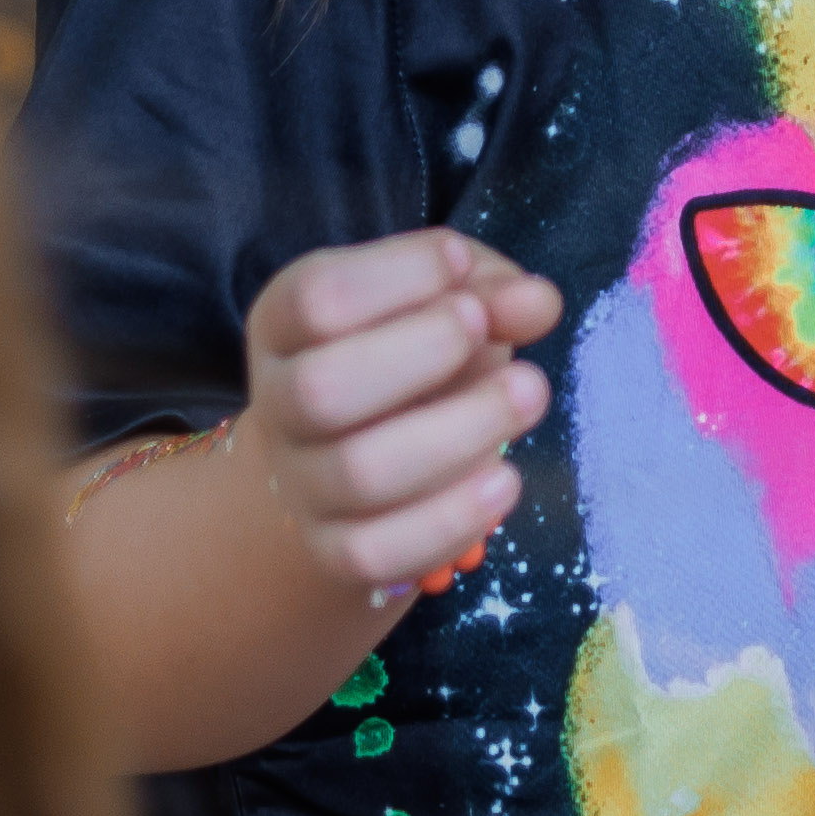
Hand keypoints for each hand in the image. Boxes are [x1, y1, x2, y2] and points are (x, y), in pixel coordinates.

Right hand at [238, 228, 560, 599]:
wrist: (361, 445)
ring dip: (462, 431)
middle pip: (320, 391)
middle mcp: (279, 403)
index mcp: (286, 323)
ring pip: (360, 474)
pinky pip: (379, 552)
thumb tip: (535, 303)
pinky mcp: (335, 549)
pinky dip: (453, 518)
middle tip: (483, 327)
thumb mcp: (448, 294)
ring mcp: (302, 484)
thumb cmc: (410, 344)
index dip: (395, 276)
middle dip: (421, 352)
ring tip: (529, 393)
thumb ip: (491, 288)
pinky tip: (504, 479)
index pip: (314, 298)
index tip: (458, 263)